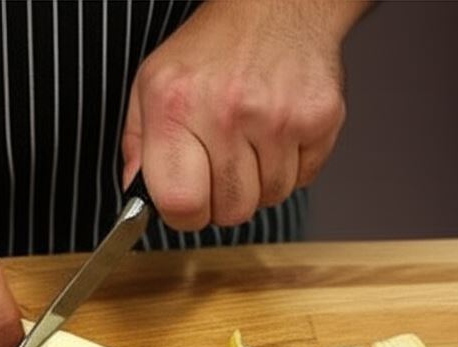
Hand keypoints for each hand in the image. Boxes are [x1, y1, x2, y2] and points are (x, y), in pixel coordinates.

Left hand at [122, 0, 366, 228]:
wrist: (275, 7)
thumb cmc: (212, 49)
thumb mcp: (152, 86)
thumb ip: (138, 147)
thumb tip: (139, 198)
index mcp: (176, 108)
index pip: (182, 204)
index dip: (186, 215)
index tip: (190, 202)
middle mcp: (226, 113)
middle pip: (231, 211)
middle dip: (225, 198)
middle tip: (223, 164)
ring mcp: (278, 117)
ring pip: (270, 198)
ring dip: (261, 181)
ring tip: (251, 140)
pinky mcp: (319, 119)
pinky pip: (303, 179)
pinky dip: (292, 166)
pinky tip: (278, 132)